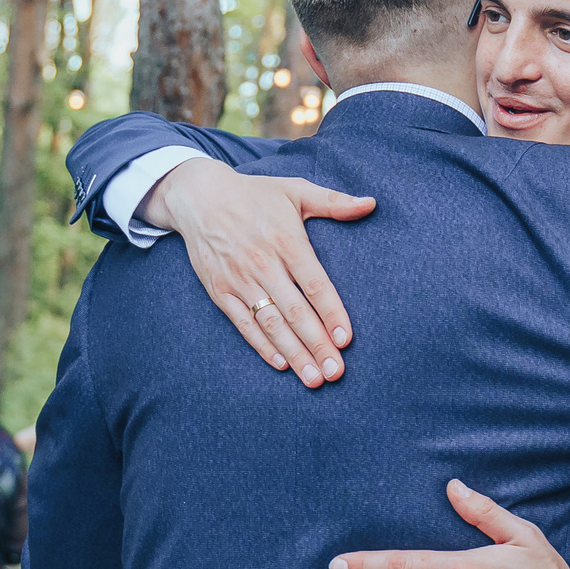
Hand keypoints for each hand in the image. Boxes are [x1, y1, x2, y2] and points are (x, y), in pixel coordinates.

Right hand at [144, 157, 374, 388]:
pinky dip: (261, 346)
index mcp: (287, 241)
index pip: (315, 285)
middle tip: (335, 372)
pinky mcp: (220, 291)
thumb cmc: (254, 194)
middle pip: (296, 312)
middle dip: (317, 345)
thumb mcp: (294, 190)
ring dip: (293, 354)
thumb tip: (370, 204)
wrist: (199, 196)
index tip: (346, 340)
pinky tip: (280, 364)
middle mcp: (263, 264)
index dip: (332, 314)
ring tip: (313, 378)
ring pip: (271, 324)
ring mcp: (240, 280)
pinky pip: (243, 324)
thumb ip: (333, 201)